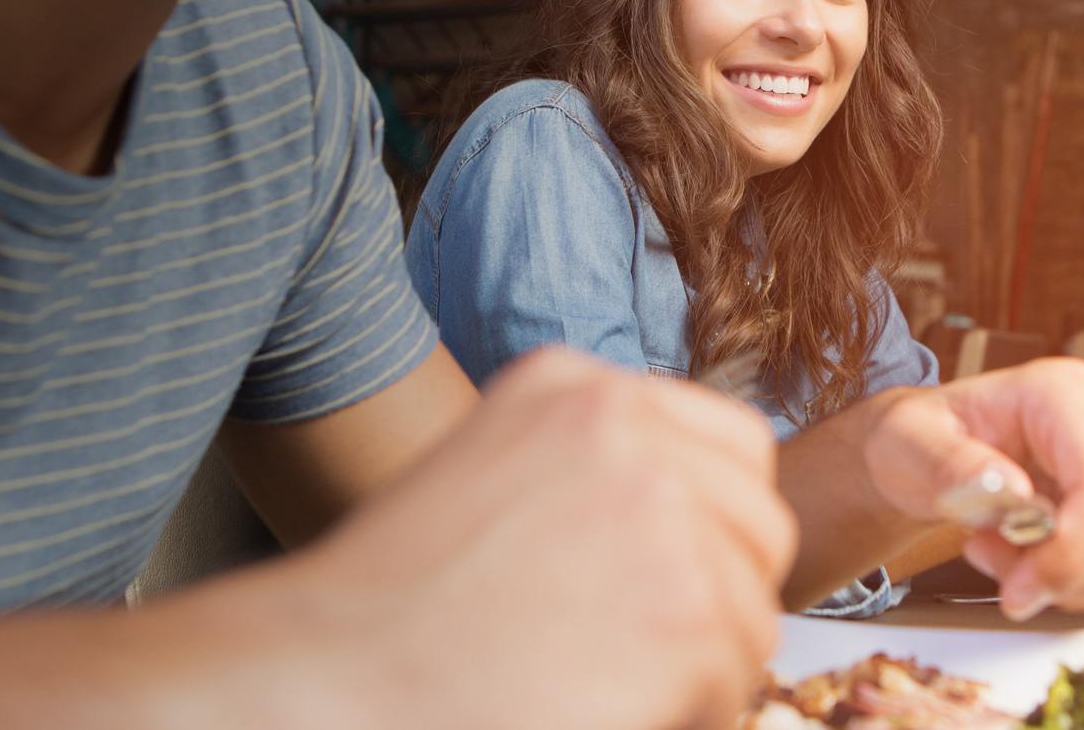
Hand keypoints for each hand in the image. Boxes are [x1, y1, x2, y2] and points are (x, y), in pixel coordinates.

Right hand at [261, 347, 795, 729]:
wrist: (325, 680)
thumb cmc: (386, 614)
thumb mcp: (487, 483)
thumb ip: (590, 478)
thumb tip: (694, 528)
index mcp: (572, 386)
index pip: (730, 445)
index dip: (714, 529)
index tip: (669, 581)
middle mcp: (627, 424)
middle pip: (758, 524)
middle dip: (717, 599)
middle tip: (634, 650)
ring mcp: (664, 509)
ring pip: (750, 611)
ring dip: (695, 667)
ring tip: (592, 684)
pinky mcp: (689, 605)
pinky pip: (733, 680)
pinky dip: (682, 714)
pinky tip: (592, 708)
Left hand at [860, 359, 1083, 620]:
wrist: (928, 451)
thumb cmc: (918, 439)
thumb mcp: (906, 442)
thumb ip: (950, 464)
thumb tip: (1012, 491)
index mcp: (1061, 391)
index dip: (1070, 552)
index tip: (1019, 590)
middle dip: (1052, 570)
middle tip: (983, 553)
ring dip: (1058, 580)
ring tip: (996, 546)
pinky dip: (1074, 585)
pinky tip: (1026, 558)